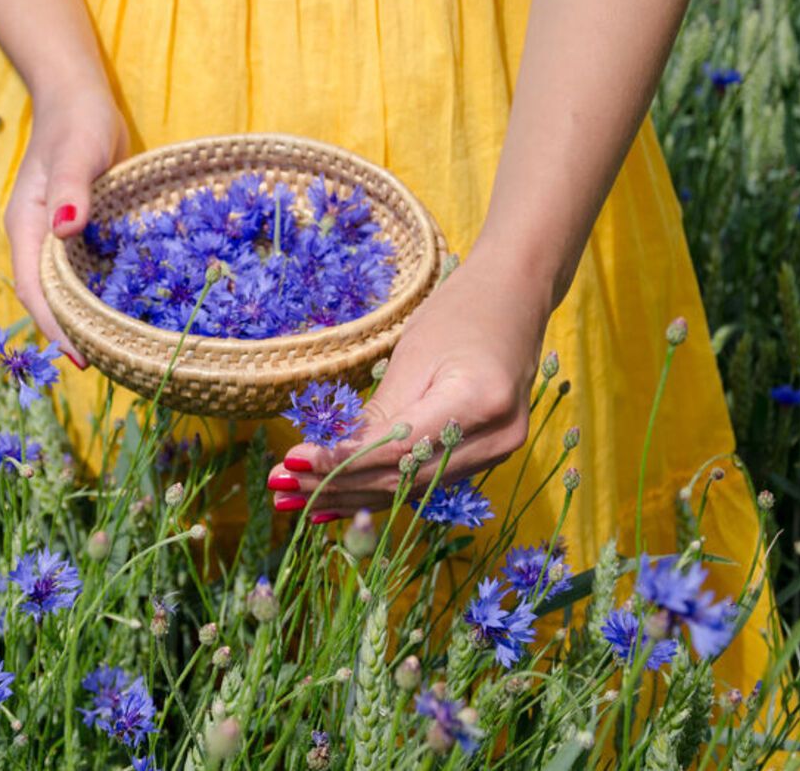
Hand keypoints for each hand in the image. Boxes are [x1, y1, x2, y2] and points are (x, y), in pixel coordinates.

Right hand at [4, 84, 128, 366]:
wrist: (78, 97)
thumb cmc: (77, 120)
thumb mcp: (77, 150)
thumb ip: (71, 187)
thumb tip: (64, 229)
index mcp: (26, 226)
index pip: (33, 288)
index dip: (53, 325)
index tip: (79, 356)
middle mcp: (37, 239)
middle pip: (45, 299)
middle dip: (68, 334)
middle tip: (106, 367)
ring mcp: (56, 238)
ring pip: (64, 290)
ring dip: (83, 320)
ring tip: (117, 353)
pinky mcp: (79, 232)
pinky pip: (83, 274)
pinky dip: (98, 297)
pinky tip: (126, 313)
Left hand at [266, 249, 552, 520]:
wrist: (516, 297)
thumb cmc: (461, 312)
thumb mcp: (412, 356)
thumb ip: (377, 414)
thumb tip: (329, 459)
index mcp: (479, 402)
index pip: (397, 449)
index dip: (341, 462)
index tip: (293, 461)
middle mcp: (497, 438)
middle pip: (403, 478)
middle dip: (337, 486)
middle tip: (283, 488)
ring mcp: (499, 452)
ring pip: (411, 488)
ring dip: (351, 496)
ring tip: (296, 500)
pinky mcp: (488, 455)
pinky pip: (424, 480)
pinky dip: (379, 489)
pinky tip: (338, 502)